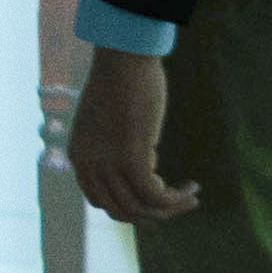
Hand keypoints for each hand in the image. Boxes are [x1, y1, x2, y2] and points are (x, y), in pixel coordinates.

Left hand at [62, 47, 204, 226]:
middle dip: (149, 215)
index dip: (126, 206)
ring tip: (191, 198)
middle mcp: (89, 165)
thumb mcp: (109, 117)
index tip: (150, 200)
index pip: (98, 200)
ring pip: (141, 208)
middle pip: (119, 211)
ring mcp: (108, 164)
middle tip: (174, 207)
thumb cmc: (121, 78)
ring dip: (170, 208)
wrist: (123, 56)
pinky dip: (177, 199)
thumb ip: (116, 143)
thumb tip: (148, 160)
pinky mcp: (132, 159)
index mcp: (78, 155)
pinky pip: (157, 196)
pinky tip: (193, 188)